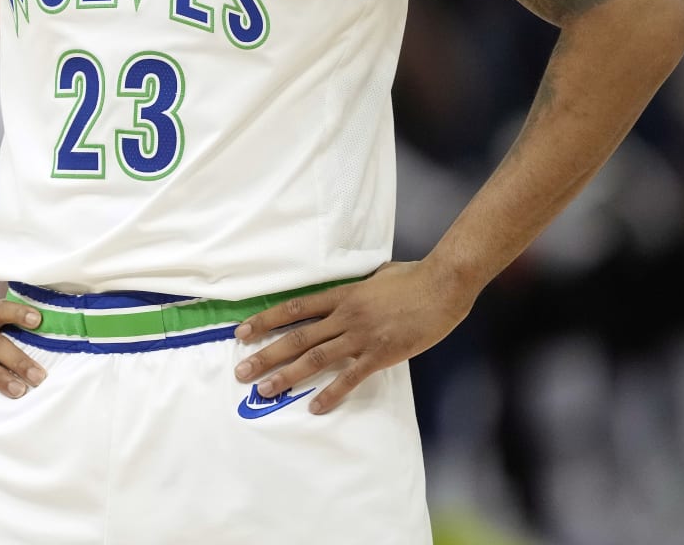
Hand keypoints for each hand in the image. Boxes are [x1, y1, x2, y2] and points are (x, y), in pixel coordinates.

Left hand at [231, 260, 475, 413]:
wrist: (442, 285)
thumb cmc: (412, 278)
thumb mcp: (375, 276)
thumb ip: (357, 287)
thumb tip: (349, 288)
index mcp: (340, 295)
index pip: (293, 309)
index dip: (265, 321)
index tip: (242, 332)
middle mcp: (344, 316)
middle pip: (296, 337)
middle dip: (265, 355)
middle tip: (241, 371)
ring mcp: (361, 336)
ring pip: (314, 358)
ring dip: (287, 375)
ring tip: (264, 390)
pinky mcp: (380, 354)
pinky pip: (349, 377)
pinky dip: (331, 393)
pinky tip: (314, 407)